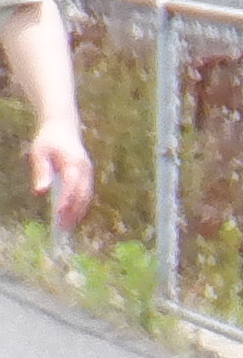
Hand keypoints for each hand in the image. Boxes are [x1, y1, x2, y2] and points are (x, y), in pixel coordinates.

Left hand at [28, 115, 88, 232]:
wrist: (63, 128)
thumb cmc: (48, 141)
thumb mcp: (39, 153)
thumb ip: (41, 171)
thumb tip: (40, 192)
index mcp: (73, 163)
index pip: (71, 186)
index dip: (66, 202)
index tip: (58, 217)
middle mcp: (85, 169)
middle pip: (82, 195)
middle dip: (74, 212)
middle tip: (63, 229)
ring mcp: (89, 173)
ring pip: (87, 196)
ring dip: (78, 212)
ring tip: (68, 227)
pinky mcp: (88, 176)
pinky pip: (86, 194)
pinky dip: (80, 206)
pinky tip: (72, 216)